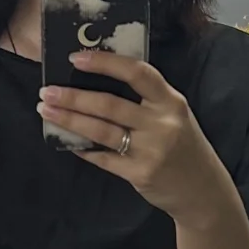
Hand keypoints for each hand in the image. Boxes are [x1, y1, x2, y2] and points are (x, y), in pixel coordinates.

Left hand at [37, 50, 222, 226]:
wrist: (202, 190)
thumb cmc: (183, 147)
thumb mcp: (174, 115)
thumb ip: (146, 100)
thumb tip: (97, 82)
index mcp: (171, 101)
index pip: (137, 73)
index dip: (106, 63)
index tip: (77, 58)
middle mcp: (162, 123)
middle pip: (110, 105)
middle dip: (73, 97)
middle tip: (47, 91)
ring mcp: (151, 150)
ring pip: (101, 131)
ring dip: (70, 120)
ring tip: (46, 111)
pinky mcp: (140, 174)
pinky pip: (104, 158)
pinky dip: (82, 149)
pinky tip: (67, 141)